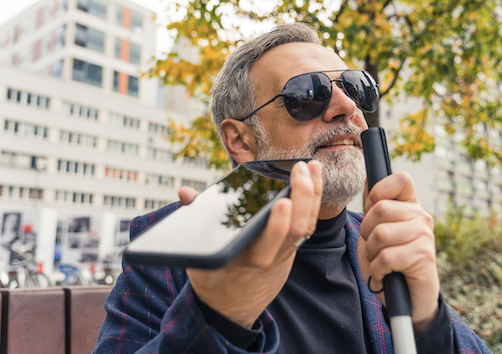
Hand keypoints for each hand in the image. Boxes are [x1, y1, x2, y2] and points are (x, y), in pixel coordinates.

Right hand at [178, 160, 322, 327]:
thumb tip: (185, 193)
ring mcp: (282, 254)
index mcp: (243, 260)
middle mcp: (268, 258)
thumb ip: (194, 221)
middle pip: (293, 230)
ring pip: (304, 226)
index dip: (277, 226)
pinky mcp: (290, 250)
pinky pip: (306, 226)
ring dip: (312, 195)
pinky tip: (314, 182)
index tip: (282, 202)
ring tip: (313, 167)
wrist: (231, 309)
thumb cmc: (213, 278)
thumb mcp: (199, 255)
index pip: (264, 245)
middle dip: (302, 198)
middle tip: (302, 170)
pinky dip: (312, 203)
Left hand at [358, 172, 438, 335]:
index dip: (379, 191)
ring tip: (380, 262)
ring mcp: (425, 236)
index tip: (372, 209)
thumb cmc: (389, 261)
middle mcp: (421, 217)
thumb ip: (374, 206)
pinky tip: (385, 274)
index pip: (401, 179)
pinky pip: (386, 257)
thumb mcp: (375, 230)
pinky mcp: (424, 257)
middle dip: (366, 231)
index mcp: (410, 206)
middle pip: (380, 209)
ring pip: (380, 234)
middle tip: (373, 247)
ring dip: (371, 253)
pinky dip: (377, 269)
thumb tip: (369, 178)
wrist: (405, 298)